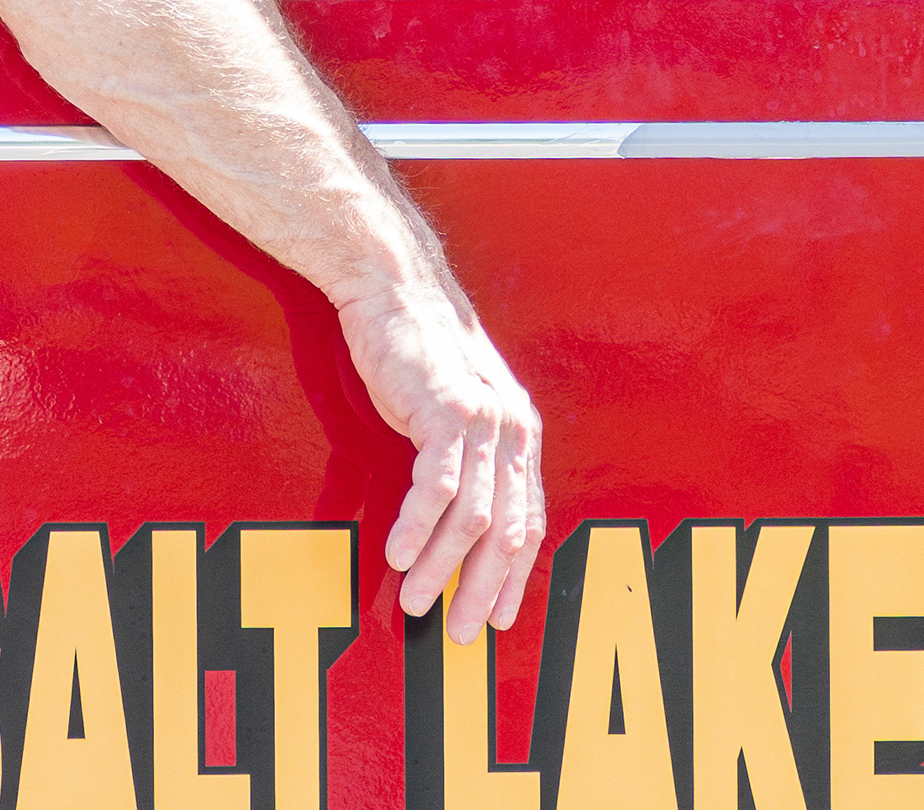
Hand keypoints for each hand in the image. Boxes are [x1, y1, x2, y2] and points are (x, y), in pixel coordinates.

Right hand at [337, 277, 546, 638]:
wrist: (395, 289)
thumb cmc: (418, 354)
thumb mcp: (454, 410)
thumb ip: (467, 460)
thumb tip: (458, 524)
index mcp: (520, 435)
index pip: (527, 522)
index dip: (513, 577)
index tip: (497, 620)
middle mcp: (513, 430)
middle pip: (507, 530)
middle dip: (483, 589)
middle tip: (461, 634)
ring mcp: (484, 419)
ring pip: (472, 517)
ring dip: (442, 567)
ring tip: (414, 603)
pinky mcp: (447, 410)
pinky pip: (436, 486)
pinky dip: (418, 527)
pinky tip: (399, 556)